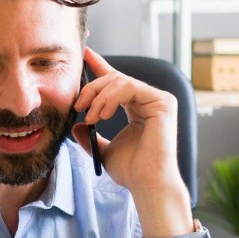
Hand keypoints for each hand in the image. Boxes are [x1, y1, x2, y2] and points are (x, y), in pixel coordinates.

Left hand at [72, 47, 193, 237]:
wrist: (146, 183)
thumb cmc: (130, 170)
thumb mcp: (103, 150)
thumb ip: (90, 137)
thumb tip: (75, 125)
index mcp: (137, 107)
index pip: (116, 81)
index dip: (99, 66)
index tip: (85, 54)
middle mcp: (149, 100)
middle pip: (114, 78)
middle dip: (91, 88)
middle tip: (77, 105)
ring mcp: (158, 99)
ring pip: (120, 81)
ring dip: (99, 97)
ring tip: (90, 116)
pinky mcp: (163, 102)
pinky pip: (130, 87)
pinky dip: (111, 98)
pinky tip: (103, 114)